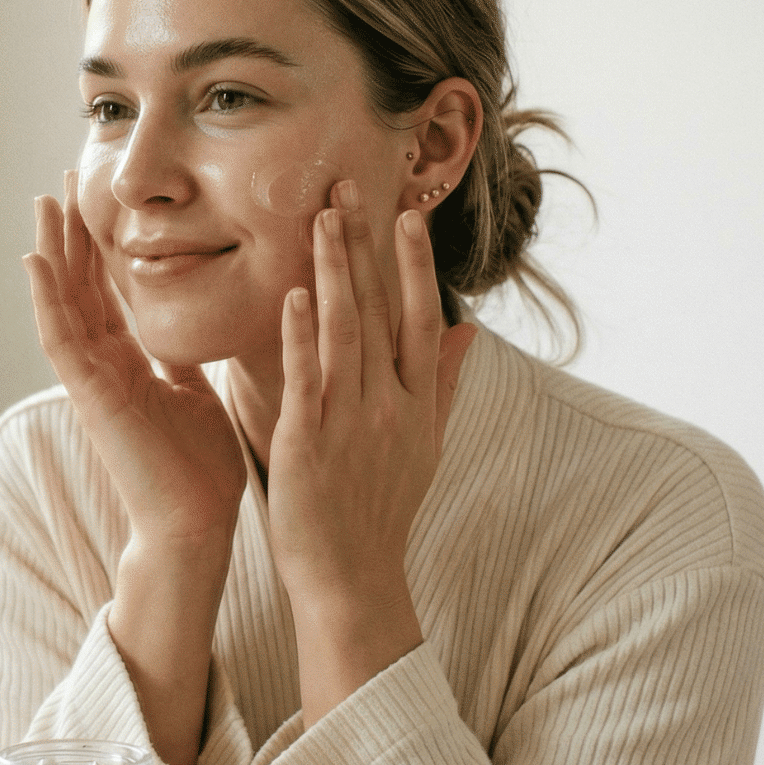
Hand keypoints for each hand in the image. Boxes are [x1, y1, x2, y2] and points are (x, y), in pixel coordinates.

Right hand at [21, 170, 245, 551]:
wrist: (196, 523)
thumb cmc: (200, 469)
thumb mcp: (196, 395)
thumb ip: (184, 361)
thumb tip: (191, 327)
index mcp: (129, 363)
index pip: (107, 292)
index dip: (99, 247)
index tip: (97, 201)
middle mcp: (103, 366)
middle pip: (78, 286)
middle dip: (71, 234)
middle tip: (63, 180)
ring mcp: (91, 380)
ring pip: (61, 303)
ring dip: (51, 252)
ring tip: (43, 202)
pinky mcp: (89, 396)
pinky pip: (59, 340)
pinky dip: (46, 299)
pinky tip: (35, 259)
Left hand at [267, 180, 475, 725]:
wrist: (353, 578)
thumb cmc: (380, 511)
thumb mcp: (425, 445)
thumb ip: (443, 383)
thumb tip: (468, 329)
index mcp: (416, 402)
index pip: (417, 317)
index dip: (412, 264)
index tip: (406, 212)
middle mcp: (390, 404)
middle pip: (379, 309)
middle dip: (366, 246)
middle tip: (350, 186)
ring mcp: (351, 421)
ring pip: (345, 330)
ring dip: (334, 271)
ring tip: (323, 218)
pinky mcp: (309, 441)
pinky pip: (307, 378)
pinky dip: (301, 335)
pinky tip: (295, 294)